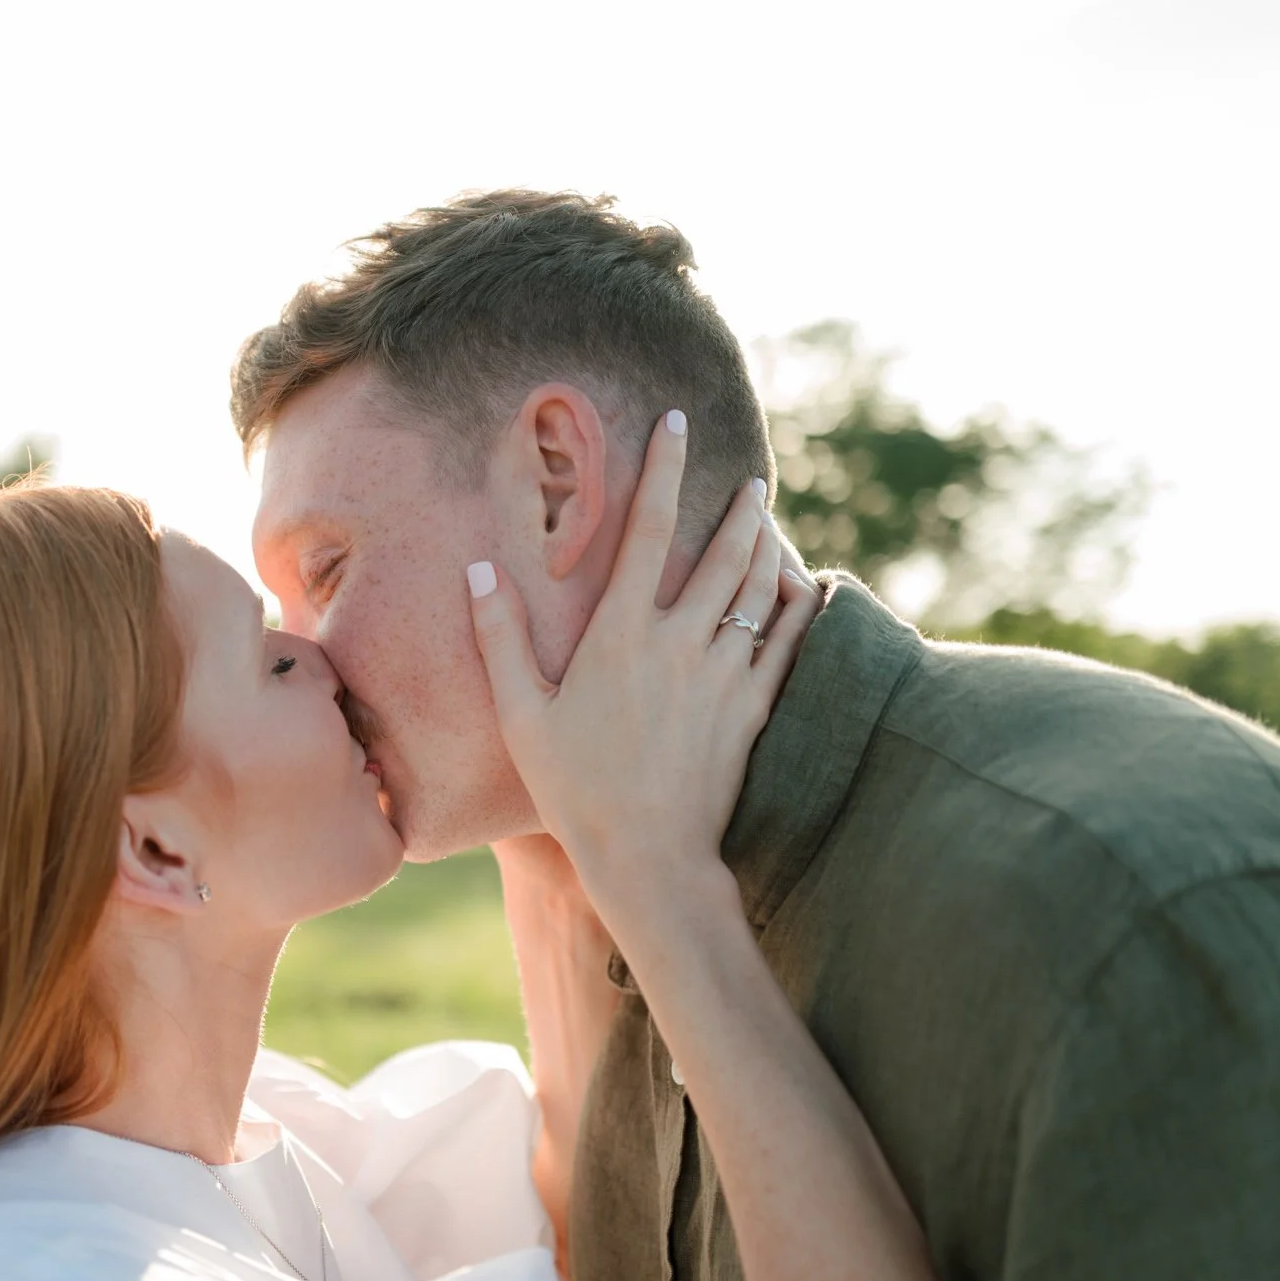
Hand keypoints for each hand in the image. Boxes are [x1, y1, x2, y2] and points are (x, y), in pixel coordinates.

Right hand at [466, 410, 820, 900]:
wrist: (648, 856)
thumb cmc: (573, 788)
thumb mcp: (520, 714)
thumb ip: (498, 638)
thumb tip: (478, 571)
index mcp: (620, 636)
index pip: (648, 530)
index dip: (665, 470)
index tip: (678, 423)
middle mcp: (680, 644)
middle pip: (722, 552)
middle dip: (739, 506)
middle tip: (751, 478)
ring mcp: (725, 675)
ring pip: (760, 590)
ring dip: (766, 547)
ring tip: (767, 521)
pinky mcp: (753, 709)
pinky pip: (788, 640)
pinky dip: (798, 604)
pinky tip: (801, 586)